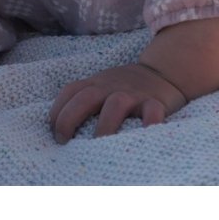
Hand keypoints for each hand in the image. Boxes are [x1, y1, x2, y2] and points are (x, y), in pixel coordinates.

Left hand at [48, 62, 187, 143]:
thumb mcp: (102, 87)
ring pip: (116, 104)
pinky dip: (149, 123)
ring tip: (98, 148)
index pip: (69, 92)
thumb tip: (58, 134)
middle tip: (65, 142)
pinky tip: (144, 137)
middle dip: (69, 119)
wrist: (164, 71)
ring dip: (104, 126)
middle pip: (85, 98)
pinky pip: (153, 112)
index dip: (56, 112)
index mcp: (96, 84)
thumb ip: (84, 102)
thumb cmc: (125, 88)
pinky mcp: (155, 102)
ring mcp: (133, 94)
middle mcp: (111, 87)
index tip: (54, 135)